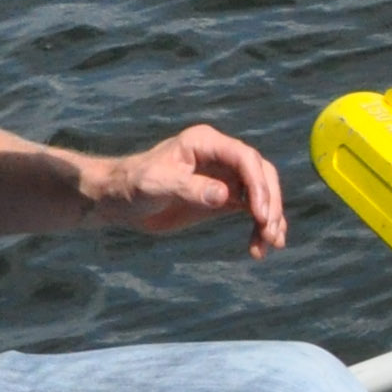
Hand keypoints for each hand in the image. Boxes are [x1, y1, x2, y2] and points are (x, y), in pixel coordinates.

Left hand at [91, 124, 289, 254]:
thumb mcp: (157, 185)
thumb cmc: (132, 184)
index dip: (258, 185)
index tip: (260, 215)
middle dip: (271, 203)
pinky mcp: (223, 198)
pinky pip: (251, 209)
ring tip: (270, 245)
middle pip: (261, 174)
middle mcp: (220, 156)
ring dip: (270, 218)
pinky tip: (259, 248)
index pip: (245, 158)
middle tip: (270, 232)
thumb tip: (225, 196)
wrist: (120, 200)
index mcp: (206, 143)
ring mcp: (224, 177)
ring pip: (261, 193)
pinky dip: (259, 227)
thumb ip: (189, 188)